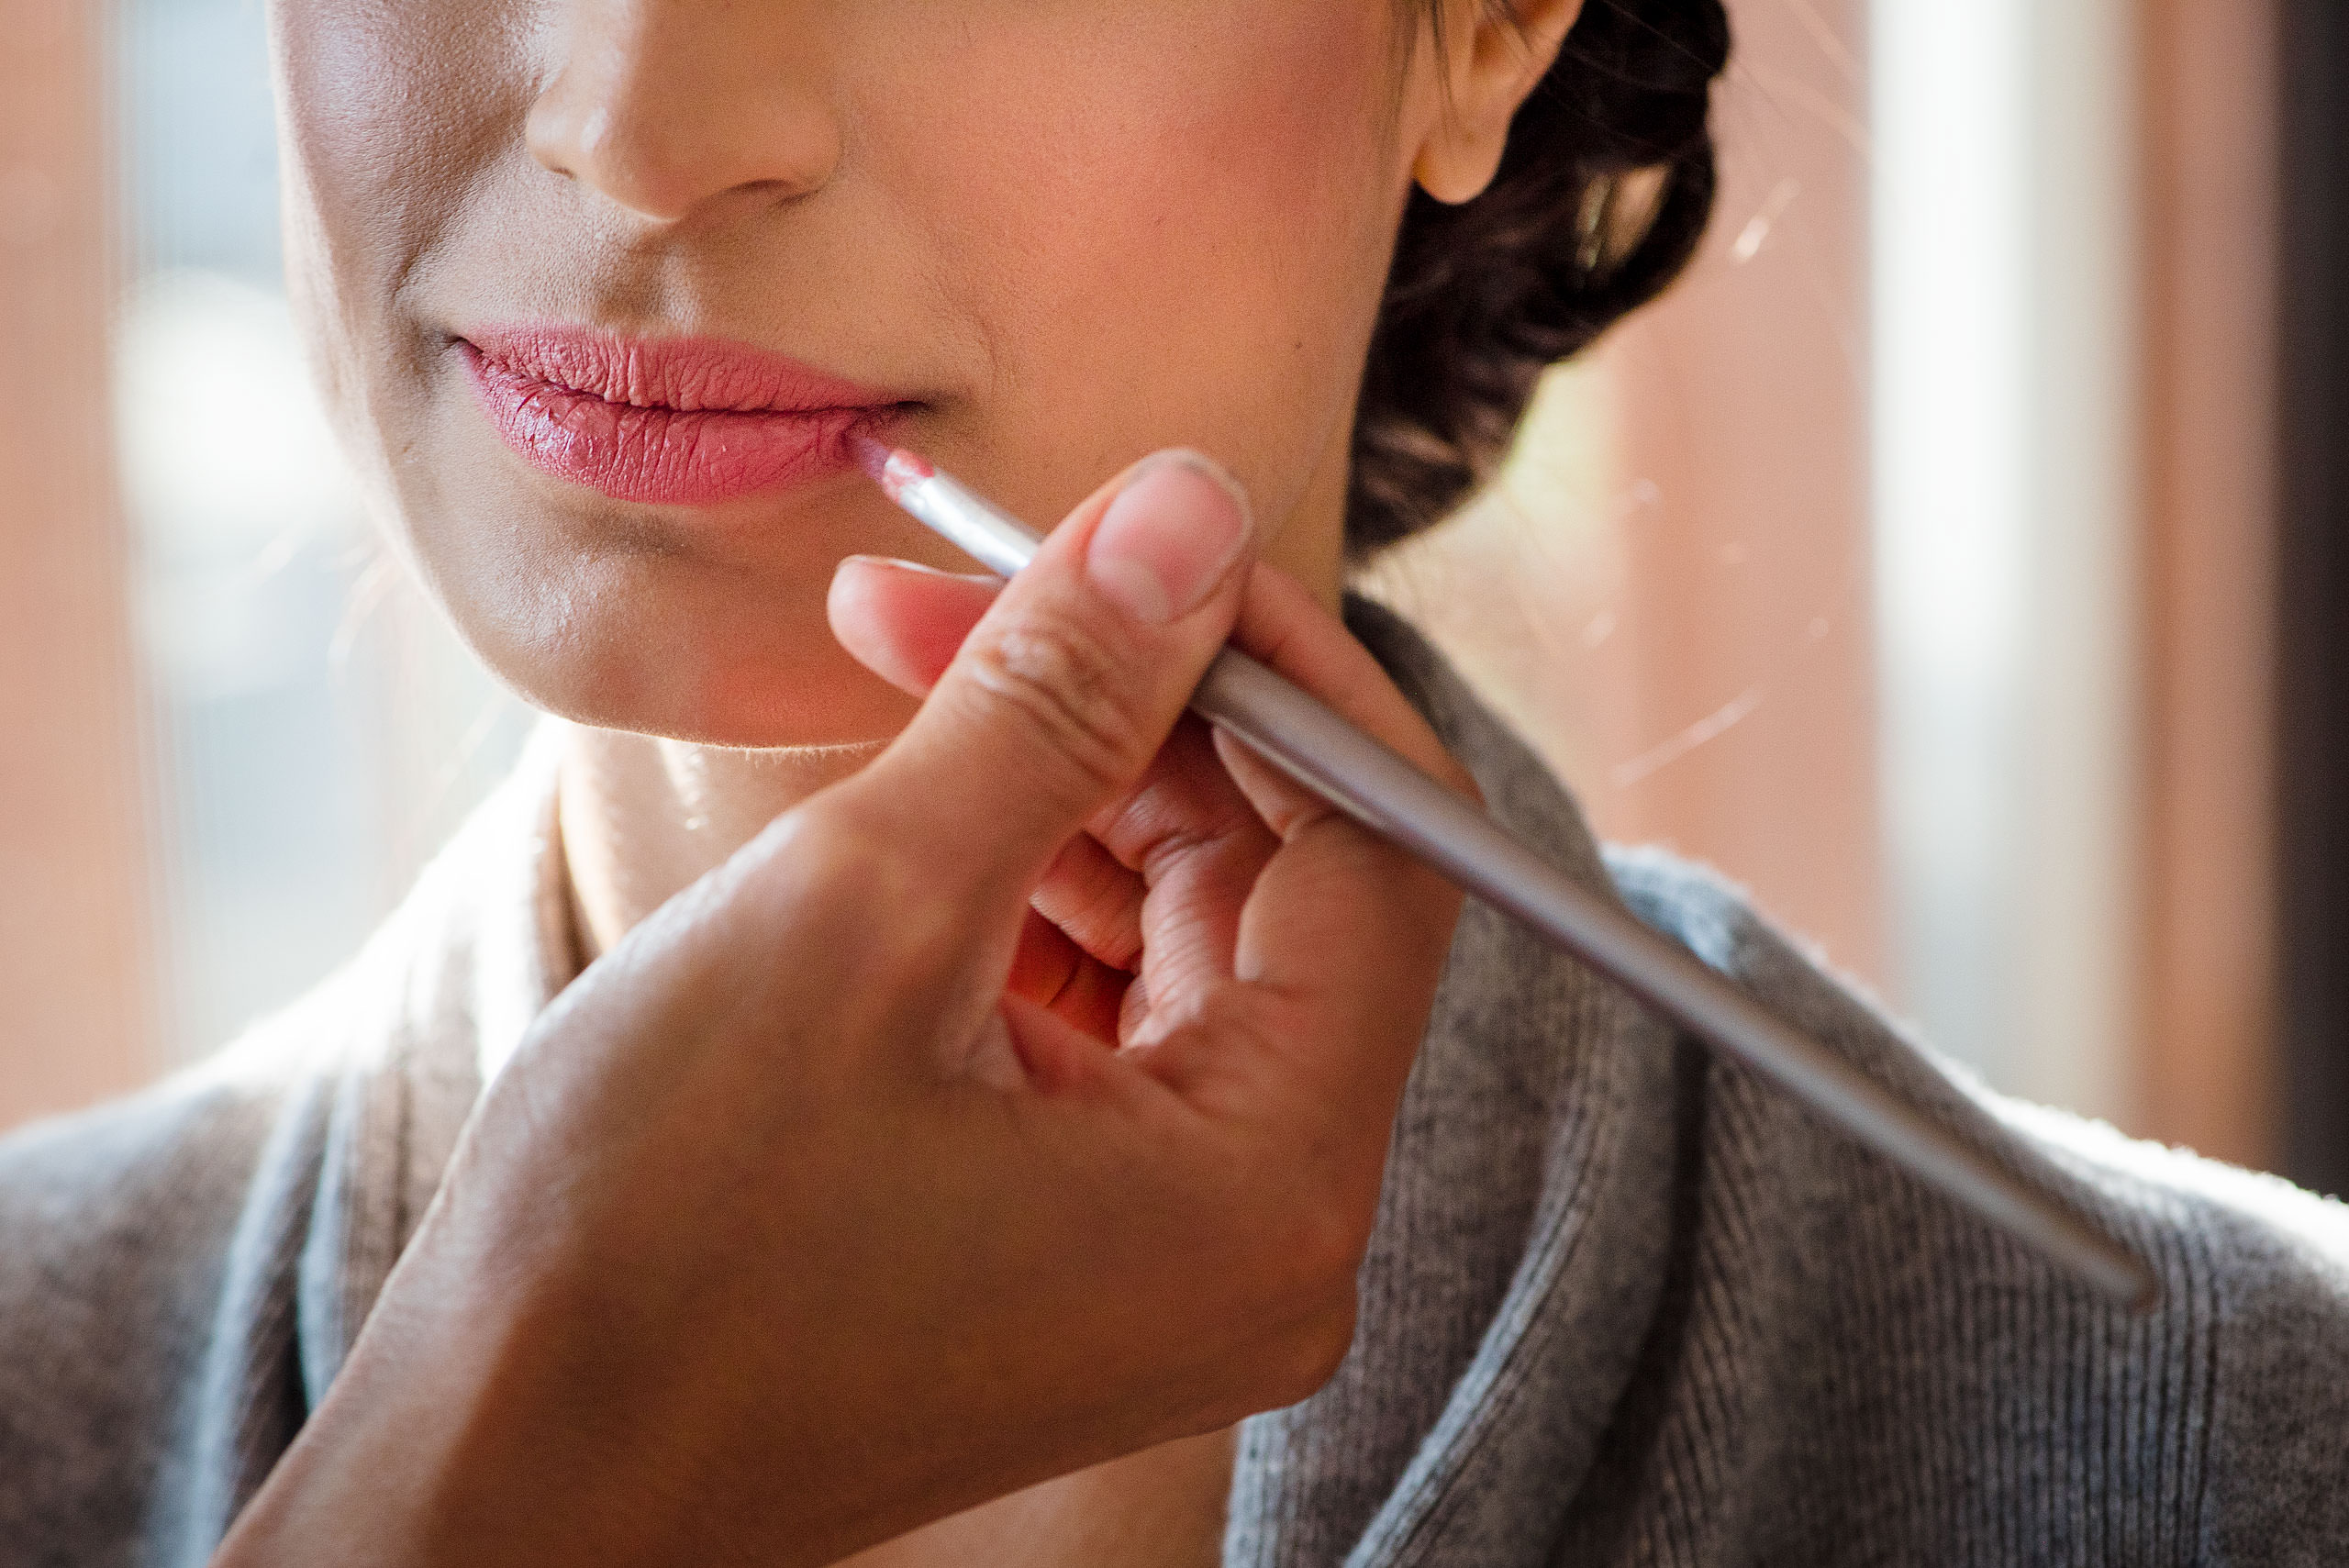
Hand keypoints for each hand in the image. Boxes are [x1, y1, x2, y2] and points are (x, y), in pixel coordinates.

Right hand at [212, 452, 1469, 1567]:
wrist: (503, 1484)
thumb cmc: (649, 1244)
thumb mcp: (862, 914)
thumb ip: (1056, 699)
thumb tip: (1190, 512)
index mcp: (1270, 1185)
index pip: (1379, 851)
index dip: (1274, 668)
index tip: (1145, 539)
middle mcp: (1266, 1237)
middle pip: (1275, 886)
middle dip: (1130, 711)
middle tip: (951, 592)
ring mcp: (1177, 1252)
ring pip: (1182, 937)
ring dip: (1060, 787)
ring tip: (899, 672)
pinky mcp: (1085, 1244)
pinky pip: (1111, 1018)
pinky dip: (1024, 898)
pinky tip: (906, 818)